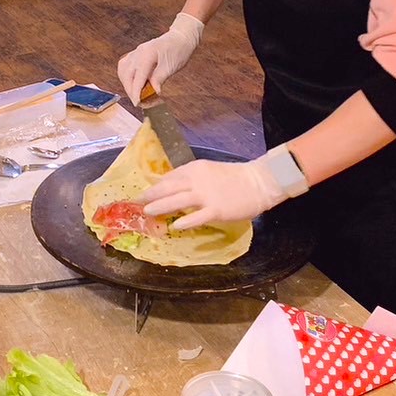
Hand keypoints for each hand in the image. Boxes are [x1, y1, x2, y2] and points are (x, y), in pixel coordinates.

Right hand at [117, 13, 204, 104]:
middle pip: (126, 74)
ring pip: (123, 71)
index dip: (136, 91)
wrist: (181, 38)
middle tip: (138, 101)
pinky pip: (125, 66)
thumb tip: (152, 92)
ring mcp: (136, 52)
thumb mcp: (171, 66)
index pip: (137, 76)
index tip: (137, 103)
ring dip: (127, 84)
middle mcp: (138, 52)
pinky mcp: (136, 54)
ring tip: (135, 93)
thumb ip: (159, 79)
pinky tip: (133, 83)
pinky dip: (127, 77)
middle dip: (130, 90)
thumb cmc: (179, 50)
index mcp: (147, 54)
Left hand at [140, 157, 286, 229]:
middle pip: (168, 187)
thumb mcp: (209, 172)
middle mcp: (197, 180)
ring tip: (147, 212)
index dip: (155, 186)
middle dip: (150, 195)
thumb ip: (192, 179)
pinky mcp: (216, 209)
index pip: (169, 178)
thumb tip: (173, 189)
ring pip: (177, 200)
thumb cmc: (235, 178)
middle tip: (136, 202)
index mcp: (195, 169)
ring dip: (160, 206)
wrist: (258, 182)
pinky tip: (175, 226)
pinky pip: (197, 216)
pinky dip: (185, 221)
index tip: (144, 194)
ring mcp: (206, 195)